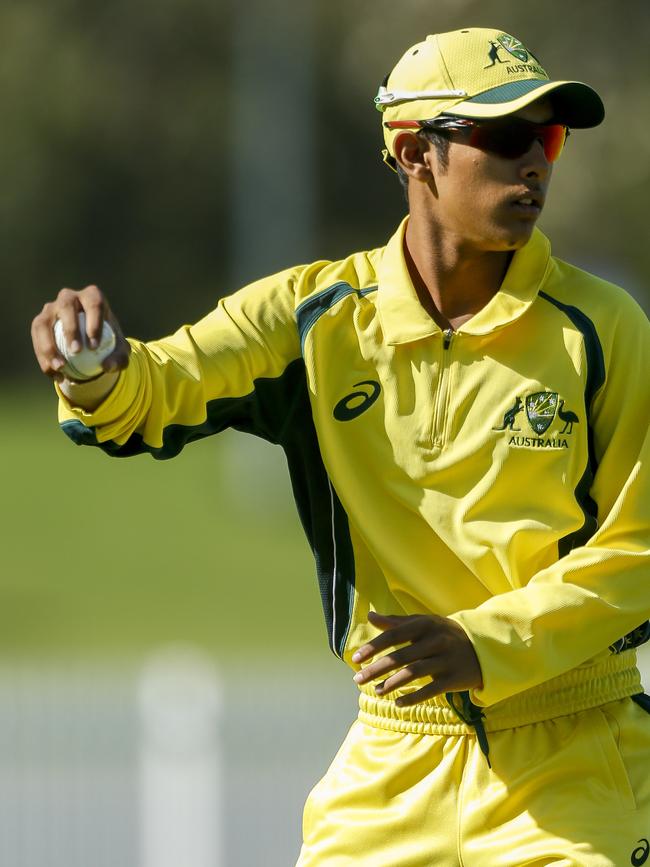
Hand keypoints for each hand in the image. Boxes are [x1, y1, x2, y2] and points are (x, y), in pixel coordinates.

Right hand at [31, 285, 129, 382]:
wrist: (90, 345)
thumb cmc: (108, 342)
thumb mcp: (120, 351)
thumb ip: (119, 359)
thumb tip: (107, 367)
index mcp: (93, 296)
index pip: (94, 304)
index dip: (94, 323)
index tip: (94, 346)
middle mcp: (69, 297)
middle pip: (67, 306)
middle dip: (70, 329)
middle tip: (76, 352)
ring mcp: (51, 308)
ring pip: (45, 323)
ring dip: (49, 346)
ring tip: (60, 367)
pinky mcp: (39, 322)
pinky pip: (37, 339)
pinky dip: (44, 358)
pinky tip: (54, 374)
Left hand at [352, 611, 482, 705]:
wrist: (484, 648)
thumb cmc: (445, 634)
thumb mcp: (424, 624)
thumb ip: (396, 622)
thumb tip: (370, 617)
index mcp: (426, 624)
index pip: (394, 635)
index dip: (373, 647)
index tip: (355, 658)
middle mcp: (436, 640)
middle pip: (400, 656)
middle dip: (376, 669)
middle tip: (357, 679)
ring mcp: (446, 660)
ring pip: (414, 673)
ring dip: (391, 684)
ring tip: (376, 691)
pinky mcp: (454, 678)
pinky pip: (430, 690)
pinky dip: (413, 697)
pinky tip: (397, 703)